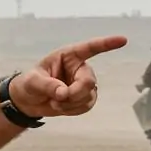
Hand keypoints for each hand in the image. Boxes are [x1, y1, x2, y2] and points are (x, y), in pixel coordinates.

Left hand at [10, 35, 127, 117]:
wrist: (28, 101)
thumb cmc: (29, 83)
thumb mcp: (33, 82)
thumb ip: (48, 86)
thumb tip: (64, 93)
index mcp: (69, 56)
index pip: (90, 48)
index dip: (107, 44)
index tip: (123, 40)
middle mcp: (79, 68)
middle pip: (89, 81)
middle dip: (75, 93)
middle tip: (58, 99)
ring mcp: (83, 83)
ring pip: (89, 96)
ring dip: (71, 104)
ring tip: (54, 102)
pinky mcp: (84, 98)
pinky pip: (86, 106)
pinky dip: (73, 110)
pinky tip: (60, 107)